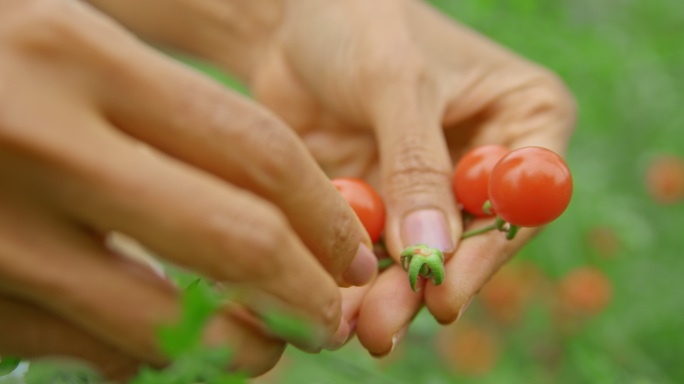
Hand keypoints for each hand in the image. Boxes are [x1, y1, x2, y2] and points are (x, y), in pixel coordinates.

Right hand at [0, 0, 377, 377]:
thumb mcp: (58, 48)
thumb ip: (156, 116)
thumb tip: (270, 213)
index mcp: (76, 56)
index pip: (255, 150)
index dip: (324, 215)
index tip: (354, 256)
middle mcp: (38, 139)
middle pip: (232, 238)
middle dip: (303, 294)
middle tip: (331, 322)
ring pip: (156, 319)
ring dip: (227, 345)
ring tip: (259, 348)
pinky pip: (76, 346)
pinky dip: (130, 354)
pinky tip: (146, 344)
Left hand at [248, 0, 575, 353]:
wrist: (290, 21)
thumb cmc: (359, 20)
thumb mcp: (395, 80)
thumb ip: (416, 164)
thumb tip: (431, 253)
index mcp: (522, 115)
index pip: (524, 197)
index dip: (488, 251)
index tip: (447, 291)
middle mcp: (482, 157)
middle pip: (471, 237)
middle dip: (429, 281)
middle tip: (389, 325)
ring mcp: (431, 184)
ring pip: (422, 251)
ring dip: (392, 291)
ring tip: (362, 325)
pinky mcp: (385, 198)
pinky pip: (378, 246)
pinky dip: (359, 273)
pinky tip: (337, 298)